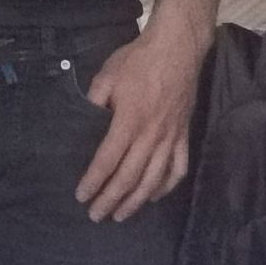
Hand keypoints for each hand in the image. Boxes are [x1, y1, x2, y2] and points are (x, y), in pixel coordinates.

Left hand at [74, 14, 208, 221]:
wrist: (176, 49)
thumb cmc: (137, 61)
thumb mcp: (106, 76)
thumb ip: (94, 102)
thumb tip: (83, 122)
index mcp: (129, 122)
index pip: (107, 160)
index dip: (93, 181)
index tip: (81, 196)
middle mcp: (151, 137)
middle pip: (129, 177)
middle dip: (111, 200)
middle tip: (96, 215)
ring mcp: (171, 139)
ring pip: (153, 180)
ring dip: (136, 201)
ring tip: (121, 215)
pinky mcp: (184, 136)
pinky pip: (178, 170)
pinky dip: (165, 187)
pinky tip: (154, 196)